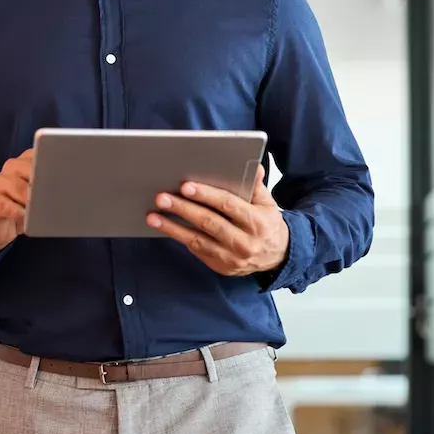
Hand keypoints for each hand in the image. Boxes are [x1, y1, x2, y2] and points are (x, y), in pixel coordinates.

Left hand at [146, 166, 288, 276]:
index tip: (186, 186)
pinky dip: (181, 238)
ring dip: (173, 228)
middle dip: (183, 209)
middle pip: (209, 223)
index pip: (228, 205)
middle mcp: (245, 242)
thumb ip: (257, 186)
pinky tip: (166, 227)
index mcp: (257, 222)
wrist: (279, 256)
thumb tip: (254, 167)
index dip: (206, 195)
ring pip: (198, 241)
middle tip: (162, 198)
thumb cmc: (268, 224)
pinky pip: (198, 251)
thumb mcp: (268, 203)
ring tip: (153, 217)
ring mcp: (232, 258)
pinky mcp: (222, 267)